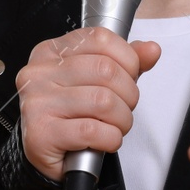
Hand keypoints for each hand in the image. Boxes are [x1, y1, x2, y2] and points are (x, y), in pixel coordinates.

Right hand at [17, 26, 162, 181]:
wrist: (41, 151)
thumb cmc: (67, 112)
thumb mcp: (94, 80)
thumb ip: (124, 62)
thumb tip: (151, 50)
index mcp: (51, 52)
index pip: (100, 38)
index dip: (127, 59)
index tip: (129, 77)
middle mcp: (40, 73)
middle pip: (106, 70)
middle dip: (129, 94)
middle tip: (124, 108)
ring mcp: (38, 102)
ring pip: (103, 101)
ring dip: (122, 120)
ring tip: (115, 126)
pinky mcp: (42, 133)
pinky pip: (92, 131)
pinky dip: (110, 138)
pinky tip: (104, 140)